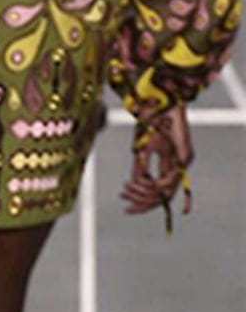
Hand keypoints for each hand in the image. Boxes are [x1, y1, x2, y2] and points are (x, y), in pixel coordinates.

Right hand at [121, 103, 192, 226]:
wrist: (160, 102)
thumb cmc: (151, 122)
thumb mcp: (142, 150)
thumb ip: (140, 168)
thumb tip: (134, 184)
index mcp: (170, 164)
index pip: (160, 191)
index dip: (144, 203)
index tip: (127, 209)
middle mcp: (179, 166)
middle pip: (164, 196)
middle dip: (143, 203)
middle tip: (126, 204)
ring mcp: (184, 162)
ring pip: (165, 191)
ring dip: (144, 193)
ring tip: (127, 188)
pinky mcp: (185, 156)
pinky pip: (169, 179)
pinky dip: (153, 184)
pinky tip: (138, 182)